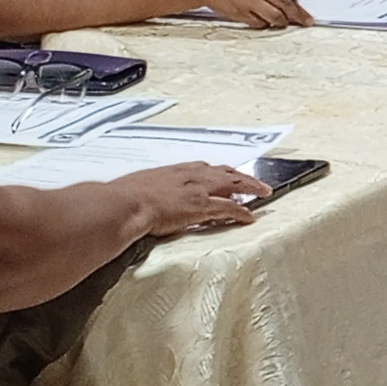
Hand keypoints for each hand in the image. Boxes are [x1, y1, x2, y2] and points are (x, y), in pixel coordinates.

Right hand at [111, 162, 266, 235]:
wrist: (123, 204)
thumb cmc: (122, 198)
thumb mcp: (136, 188)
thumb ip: (146, 192)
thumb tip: (138, 198)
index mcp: (175, 171)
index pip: (204, 168)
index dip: (219, 172)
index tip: (227, 174)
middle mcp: (190, 176)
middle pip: (225, 173)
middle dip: (242, 176)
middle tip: (256, 182)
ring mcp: (198, 191)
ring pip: (233, 186)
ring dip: (251, 188)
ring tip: (264, 192)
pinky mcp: (201, 207)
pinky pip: (228, 208)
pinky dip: (241, 212)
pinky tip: (250, 216)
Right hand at [185, 0, 311, 26]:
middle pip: (287, 2)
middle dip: (300, 13)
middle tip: (307, 19)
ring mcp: (249, 0)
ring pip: (276, 16)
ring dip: (284, 20)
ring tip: (288, 21)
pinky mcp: (240, 13)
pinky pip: (259, 22)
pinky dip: (266, 23)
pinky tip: (268, 20)